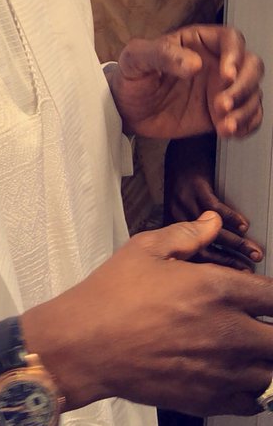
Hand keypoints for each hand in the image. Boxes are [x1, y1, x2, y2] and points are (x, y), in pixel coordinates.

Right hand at [21, 212, 272, 416]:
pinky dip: (257, 392)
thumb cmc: (111, 295)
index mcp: (217, 289)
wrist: (85, 345)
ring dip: (268, 361)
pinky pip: (254, 403)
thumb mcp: (145, 249)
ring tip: (256, 353)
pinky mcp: (208, 400)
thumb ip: (187, 234)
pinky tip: (244, 378)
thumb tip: (213, 221)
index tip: (266, 298)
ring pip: (272, 375)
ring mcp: (221, 370)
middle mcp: (227, 331)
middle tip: (263, 326)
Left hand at [108, 25, 263, 139]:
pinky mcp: (221, 113)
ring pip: (252, 92)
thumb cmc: (131, 77)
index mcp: (198, 42)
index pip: (230, 39)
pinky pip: (248, 116)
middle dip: (243, 86)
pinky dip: (246, 124)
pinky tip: (229, 131)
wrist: (126, 111)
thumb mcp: (136, 59)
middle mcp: (215, 63)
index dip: (234, 55)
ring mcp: (220, 89)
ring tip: (224, 125)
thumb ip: (162, 55)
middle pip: (251, 65)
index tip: (226, 74)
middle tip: (222, 104)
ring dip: (245, 109)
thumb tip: (194, 63)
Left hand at [164, 134, 263, 270]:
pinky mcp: (194, 185)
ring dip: (237, 243)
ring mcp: (184, 201)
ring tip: (254, 250)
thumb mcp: (186, 206)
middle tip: (250, 268)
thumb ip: (195, 229)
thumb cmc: (186, 178)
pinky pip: (214, 207)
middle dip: (231, 261)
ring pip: (212, 231)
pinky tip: (243, 225)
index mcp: (173, 226)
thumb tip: (218, 252)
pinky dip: (231, 218)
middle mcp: (176, 215)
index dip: (218, 268)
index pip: (193, 256)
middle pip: (204, 249)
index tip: (236, 276)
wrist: (182, 149)